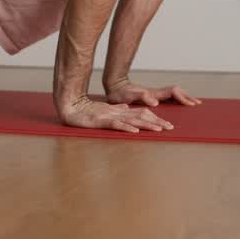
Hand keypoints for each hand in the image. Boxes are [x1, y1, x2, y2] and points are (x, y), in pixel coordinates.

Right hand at [58, 96, 173, 132]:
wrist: (69, 106)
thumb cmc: (85, 110)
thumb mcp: (104, 110)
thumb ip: (117, 110)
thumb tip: (128, 109)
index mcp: (119, 111)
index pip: (140, 113)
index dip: (154, 118)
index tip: (166, 124)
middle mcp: (117, 112)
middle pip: (140, 116)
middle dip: (156, 122)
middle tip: (170, 128)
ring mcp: (109, 116)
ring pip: (131, 120)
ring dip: (146, 125)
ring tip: (159, 129)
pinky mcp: (100, 121)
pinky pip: (115, 125)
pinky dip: (126, 128)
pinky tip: (135, 132)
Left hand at [104, 78, 201, 107]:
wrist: (114, 86)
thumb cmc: (121, 93)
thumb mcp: (130, 96)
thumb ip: (143, 97)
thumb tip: (155, 102)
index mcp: (154, 93)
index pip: (173, 93)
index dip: (183, 98)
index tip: (191, 104)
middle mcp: (156, 92)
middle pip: (176, 91)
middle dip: (187, 97)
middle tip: (198, 104)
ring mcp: (154, 94)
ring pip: (174, 93)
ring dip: (184, 97)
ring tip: (193, 103)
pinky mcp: (151, 96)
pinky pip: (168, 97)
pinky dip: (177, 98)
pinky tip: (178, 103)